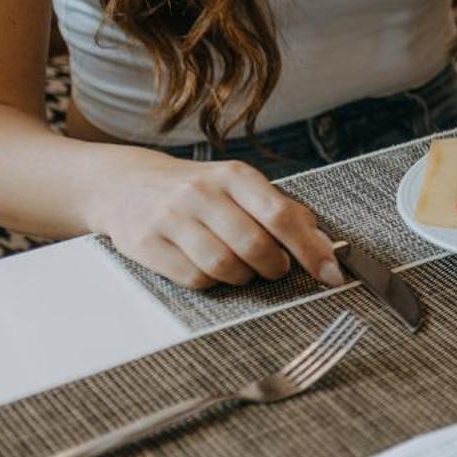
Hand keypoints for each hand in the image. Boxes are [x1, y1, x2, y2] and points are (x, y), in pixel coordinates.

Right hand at [86, 151, 346, 290]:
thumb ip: (283, 211)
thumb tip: (325, 243)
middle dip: (275, 267)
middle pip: (254, 245)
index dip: (311, 251)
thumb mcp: (241, 187)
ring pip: (224, 266)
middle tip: (276, 268)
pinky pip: (194, 278)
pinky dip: (211, 282)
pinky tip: (209, 267)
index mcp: (234, 175)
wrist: (124, 184)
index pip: (281, 216)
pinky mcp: (147, 243)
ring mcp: (171, 218)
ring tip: (242, 267)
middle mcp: (201, 193)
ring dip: (243, 276)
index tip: (331, 274)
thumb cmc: (198, 190)